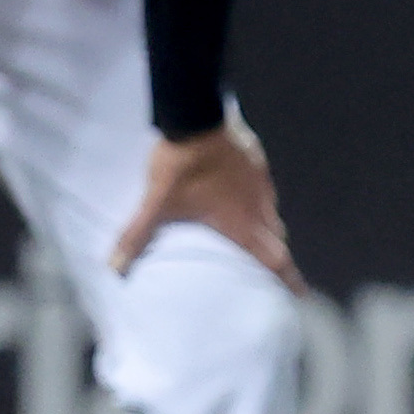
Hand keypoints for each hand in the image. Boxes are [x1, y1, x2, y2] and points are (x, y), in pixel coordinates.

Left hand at [109, 121, 302, 289]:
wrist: (197, 118)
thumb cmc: (181, 167)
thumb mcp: (156, 203)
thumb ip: (136, 236)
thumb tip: (113, 267)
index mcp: (240, 223)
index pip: (274, 259)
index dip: (289, 278)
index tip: (300, 295)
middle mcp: (258, 206)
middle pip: (277, 240)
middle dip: (276, 257)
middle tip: (270, 269)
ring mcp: (261, 183)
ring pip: (272, 215)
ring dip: (267, 230)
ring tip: (253, 235)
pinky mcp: (258, 163)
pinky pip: (265, 191)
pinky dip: (258, 203)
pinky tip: (242, 197)